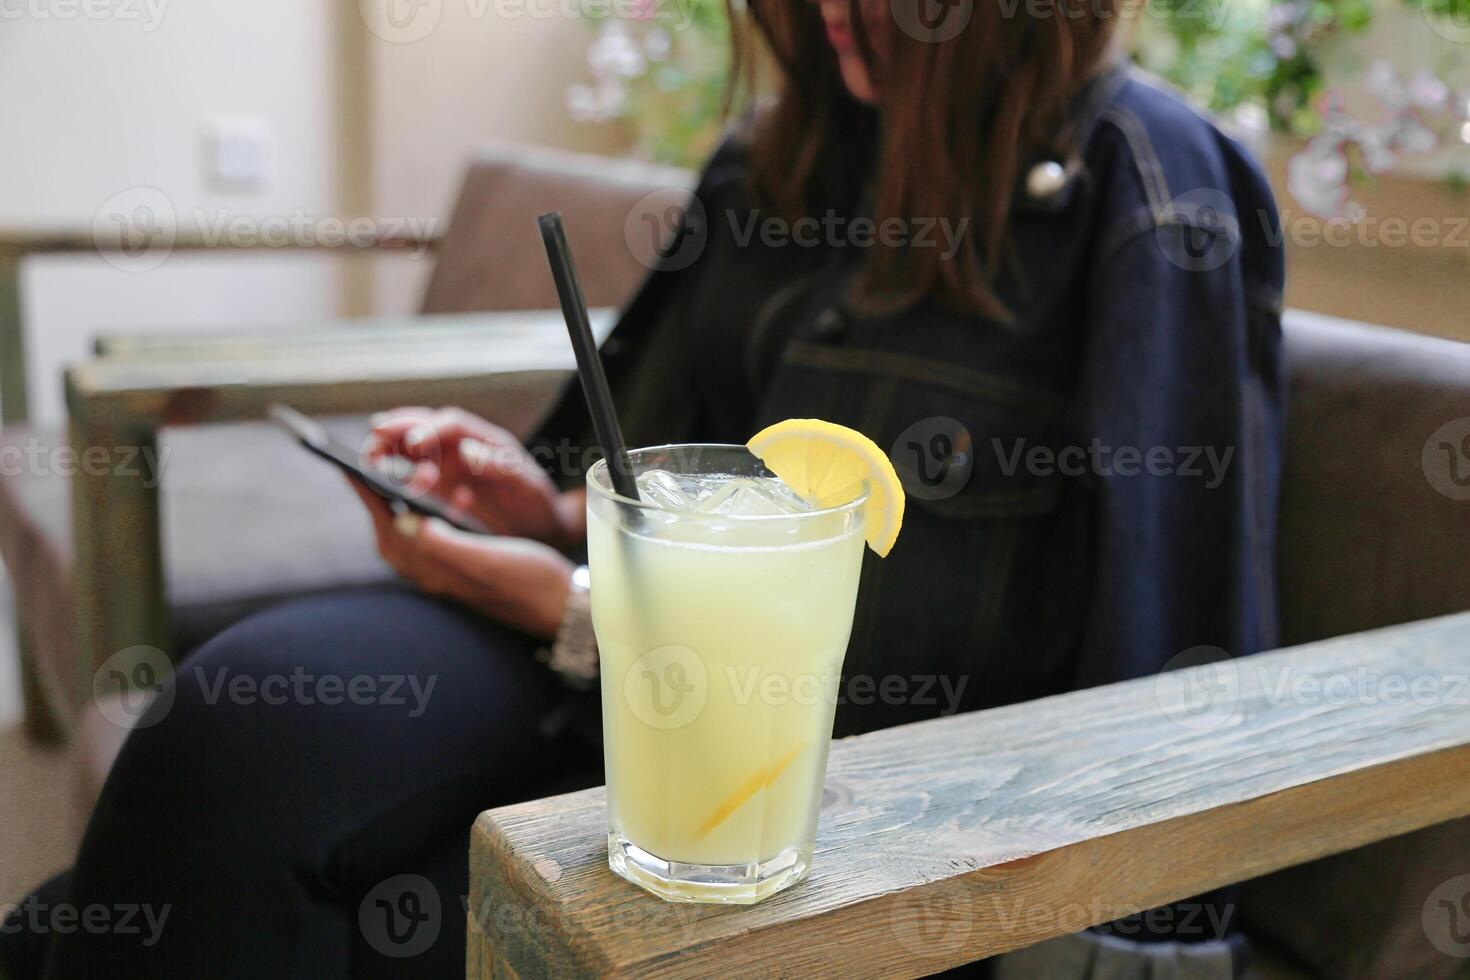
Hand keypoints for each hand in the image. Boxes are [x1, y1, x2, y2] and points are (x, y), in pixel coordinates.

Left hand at [348, 479, 573, 638]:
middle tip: (369, 461)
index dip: (369, 491)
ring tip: (391, 475)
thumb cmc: (530, 583)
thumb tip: (406, 521)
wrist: (561, 608)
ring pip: (405, 532)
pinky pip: (425, 537)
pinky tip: (429, 501)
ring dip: (396, 501)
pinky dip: (419, 513)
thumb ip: (445, 543)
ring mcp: (444, 572)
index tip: (352, 461)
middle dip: (377, 493)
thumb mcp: (488, 559)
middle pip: (390, 527)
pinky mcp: (459, 569)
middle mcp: (433, 572)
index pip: (389, 524)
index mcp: (435, 568)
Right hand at [367, 407, 584, 549]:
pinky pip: (417, 473)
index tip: (412, 443)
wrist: (545, 527)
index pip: (451, 425)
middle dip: (397, 430)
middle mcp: (465, 447)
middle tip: (373, 441)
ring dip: (392, 450)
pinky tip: (402, 487)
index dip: (429, 429)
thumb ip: (500, 466)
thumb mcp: (526, 486)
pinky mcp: (444, 485)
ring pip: (415, 448)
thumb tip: (466, 450)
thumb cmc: (539, 504)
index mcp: (487, 441)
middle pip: (425, 427)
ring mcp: (452, 464)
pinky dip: (405, 476)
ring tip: (372, 459)